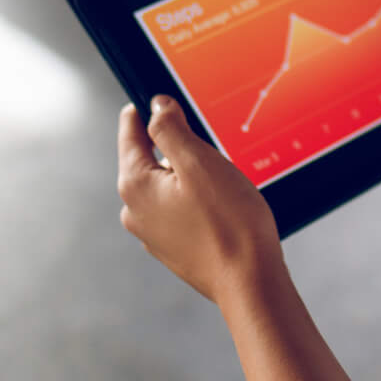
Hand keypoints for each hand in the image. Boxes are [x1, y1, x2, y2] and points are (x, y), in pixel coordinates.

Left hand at [117, 97, 286, 307]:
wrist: (250, 283)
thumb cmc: (229, 222)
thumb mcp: (199, 162)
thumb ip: (170, 129)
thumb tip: (155, 106)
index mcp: (135, 185)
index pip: (130, 132)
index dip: (147, 110)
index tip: (161, 97)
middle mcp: (135, 211)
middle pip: (149, 159)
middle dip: (176, 147)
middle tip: (209, 144)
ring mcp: (152, 234)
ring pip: (166, 186)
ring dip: (189, 176)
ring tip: (221, 181)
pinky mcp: (173, 249)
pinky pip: (179, 210)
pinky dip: (196, 201)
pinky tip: (222, 206)